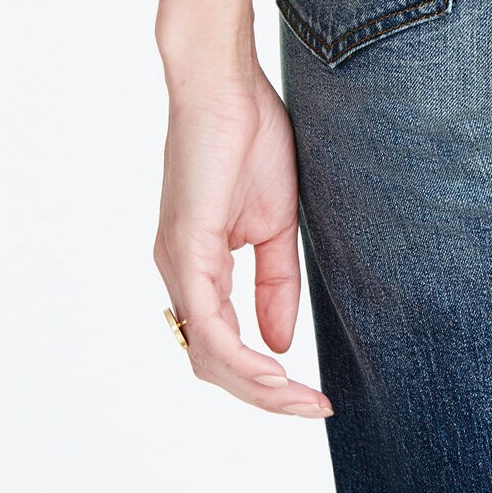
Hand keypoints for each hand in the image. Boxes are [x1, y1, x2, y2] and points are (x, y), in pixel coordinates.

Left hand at [153, 58, 332, 415]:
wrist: (228, 84)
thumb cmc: (249, 139)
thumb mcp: (276, 225)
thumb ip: (275, 285)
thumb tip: (281, 343)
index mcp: (198, 268)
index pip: (223, 347)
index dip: (265, 381)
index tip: (313, 397)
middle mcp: (179, 274)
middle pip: (212, 364)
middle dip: (265, 397)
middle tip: (313, 408)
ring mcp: (178, 264)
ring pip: (208, 355)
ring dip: (257, 387)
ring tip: (301, 399)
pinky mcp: (187, 248)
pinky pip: (208, 324)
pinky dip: (241, 358)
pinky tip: (276, 371)